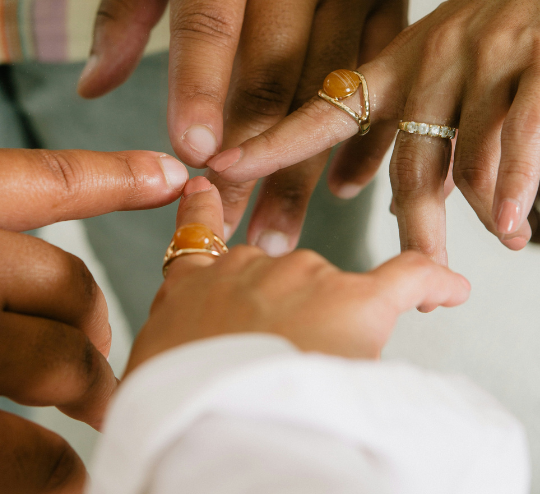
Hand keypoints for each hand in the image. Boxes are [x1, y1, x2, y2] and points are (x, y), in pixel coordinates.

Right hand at [0, 148, 186, 493]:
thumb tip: (96, 197)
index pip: (52, 177)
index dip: (119, 175)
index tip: (174, 179)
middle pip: (77, 293)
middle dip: (94, 331)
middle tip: (97, 360)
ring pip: (69, 370)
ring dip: (91, 396)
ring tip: (95, 411)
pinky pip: (35, 458)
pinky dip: (55, 470)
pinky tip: (63, 473)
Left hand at [78, 0, 406, 253]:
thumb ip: (124, 4)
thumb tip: (95, 89)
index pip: (212, 23)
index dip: (201, 93)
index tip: (193, 159)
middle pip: (275, 74)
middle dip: (254, 159)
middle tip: (236, 226)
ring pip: (329, 88)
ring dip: (303, 167)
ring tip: (280, 230)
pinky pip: (378, 76)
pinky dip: (363, 133)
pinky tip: (341, 183)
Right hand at [126, 176, 468, 371]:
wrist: (216, 418)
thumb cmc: (176, 402)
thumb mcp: (153, 365)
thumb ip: (172, 338)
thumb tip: (185, 346)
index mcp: (195, 283)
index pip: (199, 237)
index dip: (203, 209)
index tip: (206, 185)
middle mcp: (249, 265)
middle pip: (276, 276)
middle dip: (285, 312)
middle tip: (281, 362)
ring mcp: (303, 275)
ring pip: (331, 291)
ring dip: (333, 324)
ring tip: (322, 375)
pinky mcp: (357, 297)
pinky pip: (407, 277)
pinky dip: (431, 281)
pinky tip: (450, 287)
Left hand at [206, 0, 539, 263]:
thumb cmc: (496, 14)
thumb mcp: (428, 59)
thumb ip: (388, 122)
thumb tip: (349, 183)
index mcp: (394, 60)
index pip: (321, 108)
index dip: (270, 143)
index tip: (222, 170)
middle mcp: (430, 57)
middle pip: (406, 162)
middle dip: (410, 230)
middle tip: (410, 278)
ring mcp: (484, 56)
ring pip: (462, 161)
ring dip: (473, 217)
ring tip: (485, 248)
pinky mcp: (537, 57)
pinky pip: (516, 136)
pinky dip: (515, 187)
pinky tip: (512, 222)